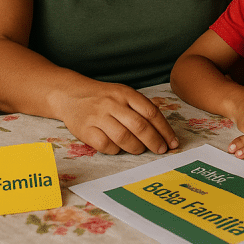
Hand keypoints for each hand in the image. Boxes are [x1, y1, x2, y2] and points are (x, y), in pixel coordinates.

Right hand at [59, 82, 178, 154]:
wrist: (70, 94)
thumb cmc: (103, 97)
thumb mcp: (122, 94)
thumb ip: (140, 108)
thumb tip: (163, 131)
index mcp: (125, 93)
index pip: (151, 112)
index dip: (164, 129)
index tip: (172, 142)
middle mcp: (112, 103)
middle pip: (139, 126)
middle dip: (154, 141)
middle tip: (161, 150)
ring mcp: (98, 116)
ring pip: (123, 137)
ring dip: (137, 147)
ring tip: (140, 149)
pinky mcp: (85, 130)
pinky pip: (106, 145)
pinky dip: (116, 150)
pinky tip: (119, 148)